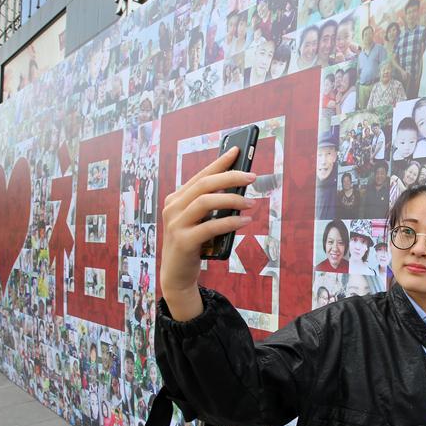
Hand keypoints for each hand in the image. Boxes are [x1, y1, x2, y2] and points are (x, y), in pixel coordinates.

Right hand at [160, 146, 255, 295]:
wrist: (177, 274)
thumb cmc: (194, 244)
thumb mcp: (200, 221)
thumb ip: (212, 205)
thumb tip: (239, 187)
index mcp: (176, 199)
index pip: (201, 175)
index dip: (220, 162)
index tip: (237, 151)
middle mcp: (173, 208)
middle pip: (205, 184)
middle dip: (230, 177)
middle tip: (252, 177)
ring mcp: (175, 224)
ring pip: (206, 201)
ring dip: (232, 199)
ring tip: (252, 203)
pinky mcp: (183, 241)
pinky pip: (210, 227)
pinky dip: (230, 222)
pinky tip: (245, 220)